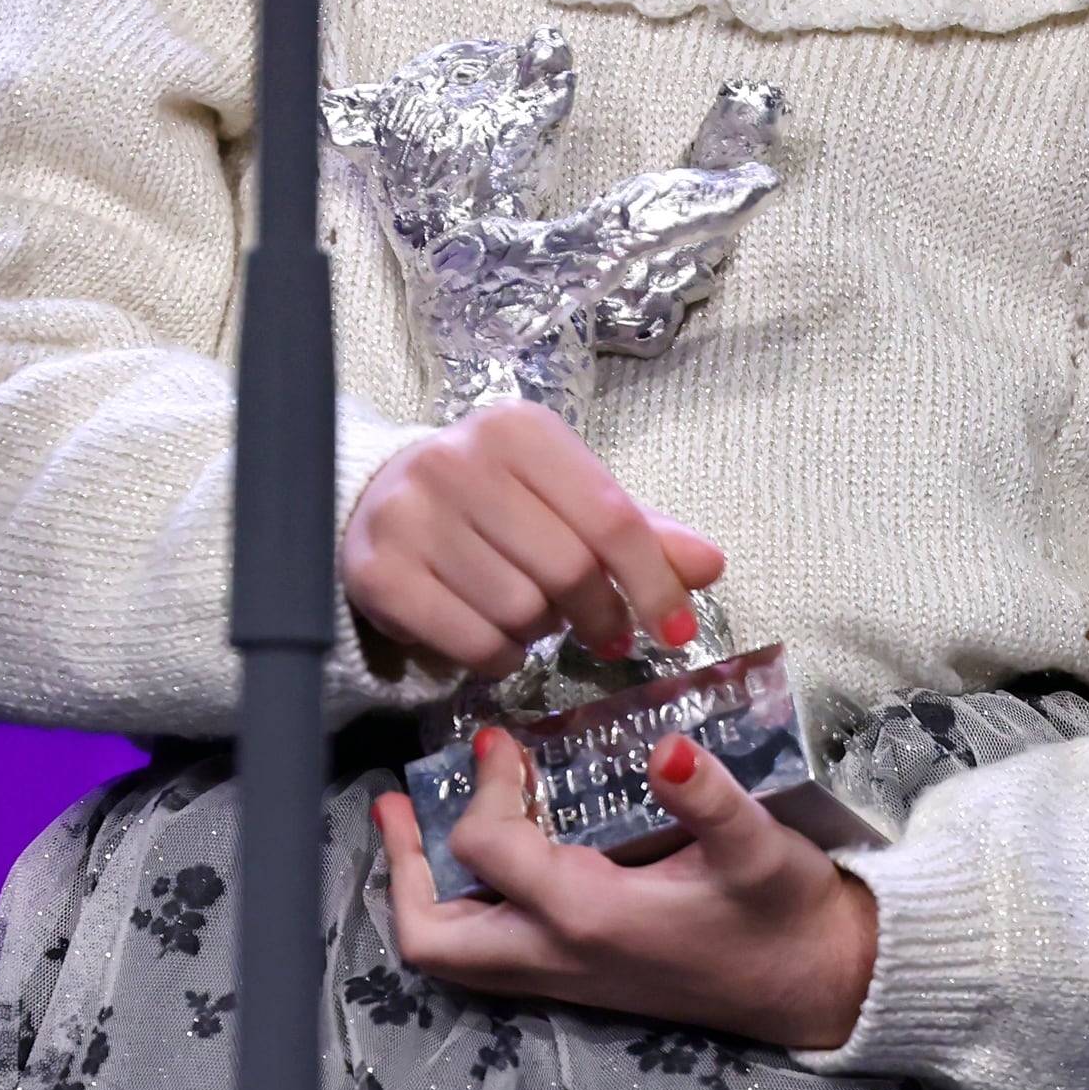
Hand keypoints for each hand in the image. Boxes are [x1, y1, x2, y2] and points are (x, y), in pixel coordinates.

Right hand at [340, 398, 725, 676]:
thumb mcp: (565, 495)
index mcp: (521, 431)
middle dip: (600, 615)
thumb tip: (710, 565)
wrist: (378, 497)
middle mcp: (459, 462)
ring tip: (535, 616)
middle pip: (568, 569)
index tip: (677, 630)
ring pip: (520, 611)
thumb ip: (638, 530)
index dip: (654, 583)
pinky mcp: (380, 573)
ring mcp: (412, 516)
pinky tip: (500, 641)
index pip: (611, 516)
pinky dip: (501, 658)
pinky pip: (471, 643)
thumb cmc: (493, 498)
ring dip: (543, 633)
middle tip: (607, 633)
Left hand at [374, 729, 879, 1050]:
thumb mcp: (757, 846)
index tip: (502, 739)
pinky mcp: (580, 979)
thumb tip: (666, 746)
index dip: (482, 786)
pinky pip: (487, 958)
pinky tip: (486, 861)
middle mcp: (560, 957)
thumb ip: (708, 796)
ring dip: (423, 896)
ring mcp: (565, 977)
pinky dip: (462, 910)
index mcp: (589, 916)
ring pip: (453, 958)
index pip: (488, 849)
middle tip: (399, 804)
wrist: (816, 985)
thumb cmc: (785, 914)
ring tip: (419, 831)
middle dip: (404, 868)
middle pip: (433, 937)